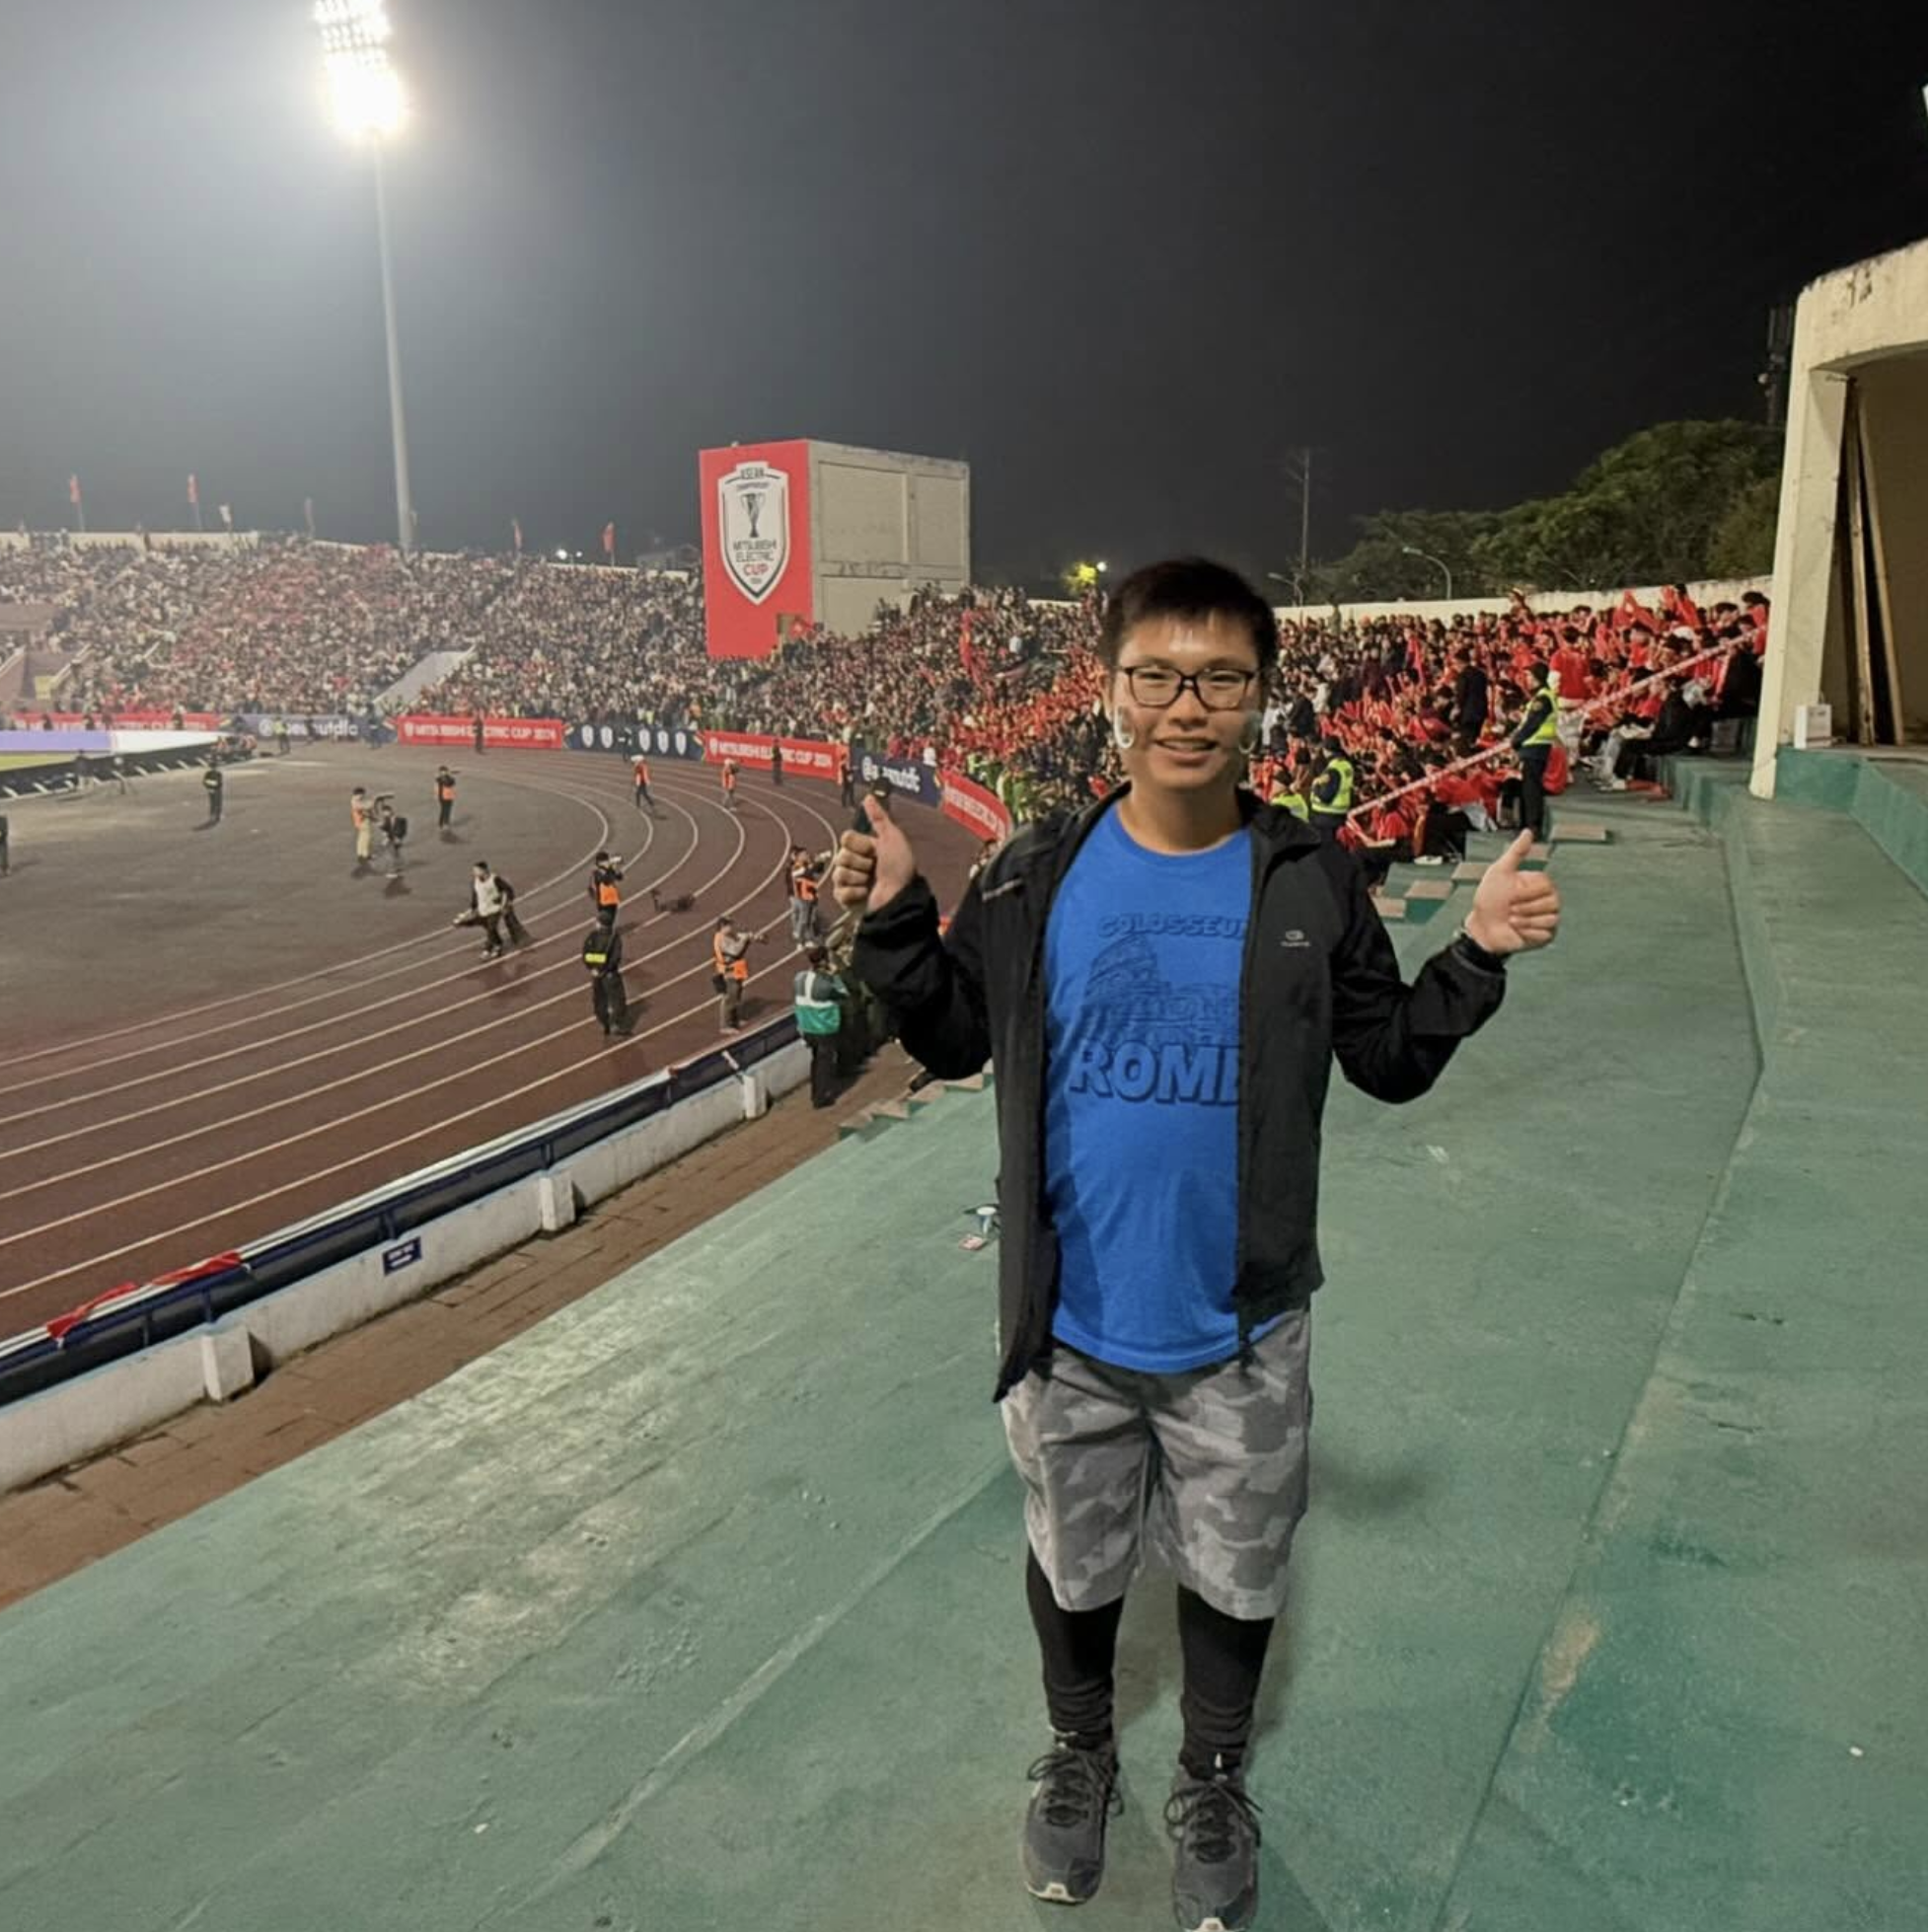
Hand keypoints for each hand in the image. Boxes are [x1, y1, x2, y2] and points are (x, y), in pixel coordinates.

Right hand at [832, 790, 915, 914]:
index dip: (860, 845)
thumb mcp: (892, 838)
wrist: (899, 896)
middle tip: (874, 869)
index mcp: (863, 848)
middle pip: (841, 855)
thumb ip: (879, 818)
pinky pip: (840, 891)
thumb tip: (868, 797)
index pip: (846, 838)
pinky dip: (855, 893)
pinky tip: (865, 894)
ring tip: (871, 882)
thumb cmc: (900, 868)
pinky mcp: (845, 898)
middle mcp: (855, 863)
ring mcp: (849, 881)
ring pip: (839, 873)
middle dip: (860, 863)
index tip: (874, 851)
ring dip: (859, 878)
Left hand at [1466, 830, 1560, 954]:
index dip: (1527, 892)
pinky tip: (1517, 930)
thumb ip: (1516, 852)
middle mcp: (1545, 900)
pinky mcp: (1545, 935)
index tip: (1511, 894)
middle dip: (1525, 908)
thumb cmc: (1488, 900)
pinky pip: (1546, 933)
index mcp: (1538, 884)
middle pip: (1552, 903)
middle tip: (1510, 909)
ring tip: (1512, 920)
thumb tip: (1528, 832)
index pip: (1547, 885)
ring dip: (1525, 921)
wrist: (1482, 927)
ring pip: (1550, 919)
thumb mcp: (1499, 871)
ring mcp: (1546, 918)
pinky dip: (1528, 933)